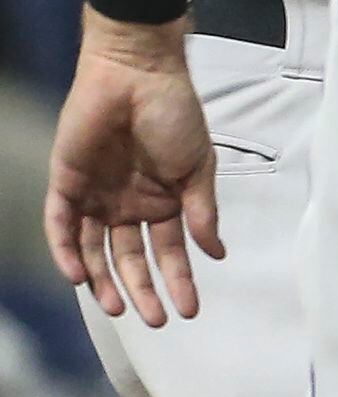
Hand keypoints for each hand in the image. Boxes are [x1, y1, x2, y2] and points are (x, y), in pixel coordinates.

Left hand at [43, 12, 219, 328]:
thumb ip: (202, 211)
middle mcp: (128, 205)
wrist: (137, 76)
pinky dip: (67, 252)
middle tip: (154, 320)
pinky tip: (80, 276)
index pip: (168, 252)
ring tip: (118, 307)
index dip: (178, 281)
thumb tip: (216, 254)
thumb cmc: (175, 115)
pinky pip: (61, 226)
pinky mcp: (66, 184)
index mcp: (163, 202)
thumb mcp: (198, 167)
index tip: (189, 311)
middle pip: (130, 260)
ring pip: (94, 251)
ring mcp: (95, 197)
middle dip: (142, 291)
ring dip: (104, 281)